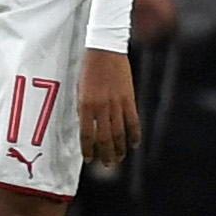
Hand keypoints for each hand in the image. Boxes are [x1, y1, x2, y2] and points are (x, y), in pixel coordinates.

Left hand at [77, 47, 139, 169]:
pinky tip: (134, 143)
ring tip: (119, 159)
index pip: (86, 134)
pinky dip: (134, 134)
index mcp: (85, 105)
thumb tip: (89, 126)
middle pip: (104, 138)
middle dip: (105, 154)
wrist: (105, 50)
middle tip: (107, 165)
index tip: (89, 159)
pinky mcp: (129, 98)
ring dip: (119, 148)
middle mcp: (101, 107)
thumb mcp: (80, 89)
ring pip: (119, 132)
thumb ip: (84, 109)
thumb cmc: (89, 69)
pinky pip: (133, 120)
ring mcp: (116, 103)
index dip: (88, 149)